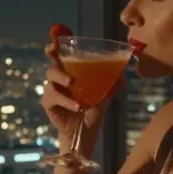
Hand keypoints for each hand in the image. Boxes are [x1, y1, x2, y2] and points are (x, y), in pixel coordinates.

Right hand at [41, 35, 125, 154]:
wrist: (85, 133)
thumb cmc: (92, 112)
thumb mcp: (105, 96)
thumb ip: (112, 85)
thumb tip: (123, 74)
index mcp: (71, 73)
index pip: (62, 55)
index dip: (57, 45)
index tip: (57, 39)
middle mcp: (59, 79)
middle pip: (51, 61)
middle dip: (50, 52)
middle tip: (54, 50)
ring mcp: (53, 91)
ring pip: (51, 77)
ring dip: (61, 77)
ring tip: (71, 82)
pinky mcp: (49, 104)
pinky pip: (53, 97)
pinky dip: (66, 101)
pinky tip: (77, 106)